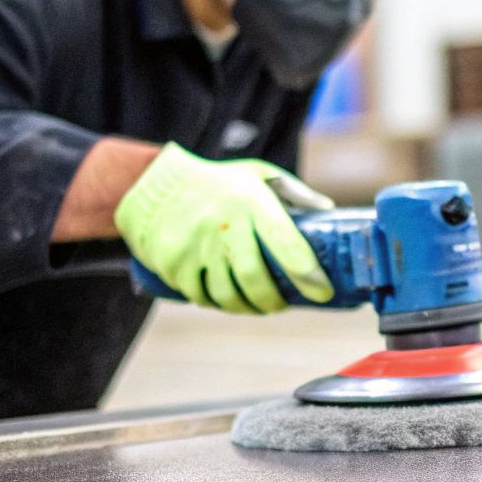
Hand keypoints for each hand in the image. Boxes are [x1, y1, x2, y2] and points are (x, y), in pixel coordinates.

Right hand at [114, 143, 333, 313]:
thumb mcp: (256, 174)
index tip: (322, 292)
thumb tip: (328, 212)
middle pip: (255, 279)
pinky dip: (218, 304)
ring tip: (258, 305)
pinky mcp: (173, 263)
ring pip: (228, 295)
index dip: (308, 274)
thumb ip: (293, 192)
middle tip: (283, 304)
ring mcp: (195, 246)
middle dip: (274, 301)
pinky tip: (228, 300)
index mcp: (251, 201)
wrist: (153, 185)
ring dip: (248, 307)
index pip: (286, 243)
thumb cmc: (217, 182)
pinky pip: (201, 296)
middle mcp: (223, 224)